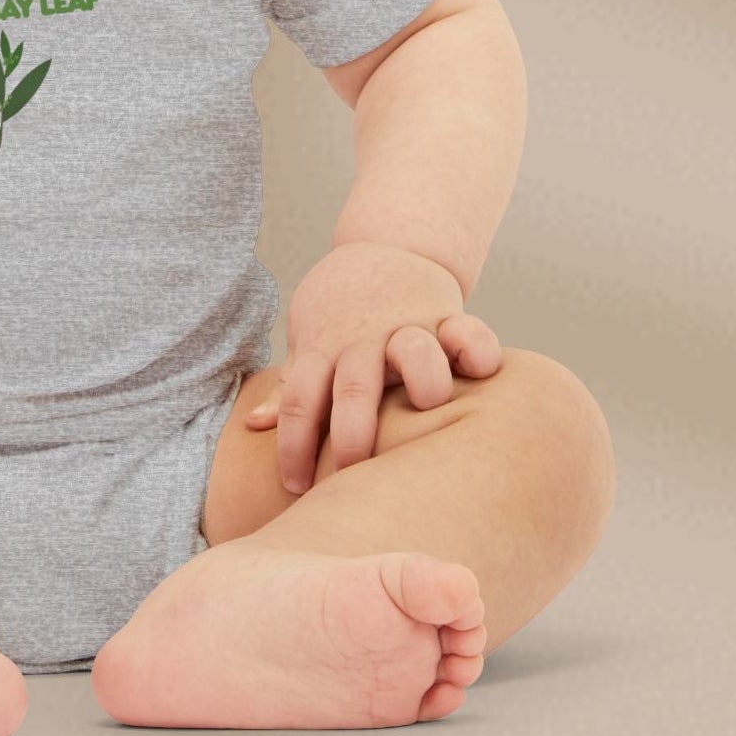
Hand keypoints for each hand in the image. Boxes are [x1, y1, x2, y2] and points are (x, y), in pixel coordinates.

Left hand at [242, 241, 502, 494]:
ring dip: (422, 378)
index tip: (294, 488)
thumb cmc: (341, 312)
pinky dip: (477, 348)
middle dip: (353, 435)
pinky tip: (483, 372)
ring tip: (430, 405)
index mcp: (323, 351)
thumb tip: (252, 426)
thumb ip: (291, 386)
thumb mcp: (310, 343)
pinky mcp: (446, 315)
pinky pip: (468, 330)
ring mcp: (406, 326)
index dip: (293, 447)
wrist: (385, 247)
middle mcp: (363, 341)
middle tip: (354, 476)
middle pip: (353, 388)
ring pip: (415, 351)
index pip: (298, 401)